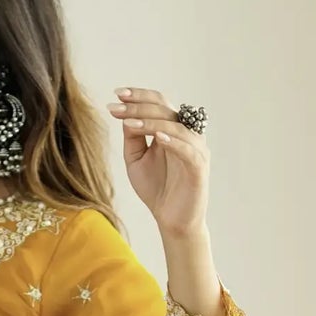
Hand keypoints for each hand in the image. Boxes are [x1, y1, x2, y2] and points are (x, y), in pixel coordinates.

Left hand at [106, 86, 209, 238]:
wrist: (172, 221)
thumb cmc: (157, 189)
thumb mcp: (136, 160)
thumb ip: (133, 138)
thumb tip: (125, 115)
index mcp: (172, 129)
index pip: (158, 103)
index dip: (138, 96)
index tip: (116, 94)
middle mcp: (186, 133)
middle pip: (164, 109)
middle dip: (138, 106)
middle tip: (116, 105)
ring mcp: (195, 148)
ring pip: (174, 125)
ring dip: (150, 122)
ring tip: (127, 122)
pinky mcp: (199, 165)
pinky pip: (186, 148)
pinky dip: (172, 141)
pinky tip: (156, 138)